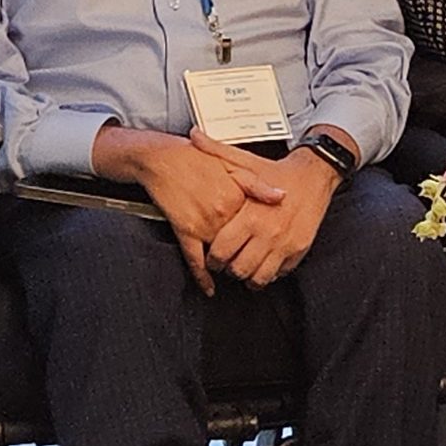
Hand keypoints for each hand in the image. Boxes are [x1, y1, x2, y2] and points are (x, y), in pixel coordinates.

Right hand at [95, 127, 286, 294]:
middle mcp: (222, 213)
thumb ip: (258, 185)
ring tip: (234, 271)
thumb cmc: (196, 160)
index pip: (256, 225)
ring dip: (227, 266)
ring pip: (221, 255)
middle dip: (246, 254)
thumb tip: (282, 197)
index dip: (261, 236)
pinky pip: (195, 260)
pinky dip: (202, 276)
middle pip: (241, 243)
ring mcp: (203, 224)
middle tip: (251, 260)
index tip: (267, 242)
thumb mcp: (233, 165)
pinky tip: (209, 287)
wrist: (163, 158)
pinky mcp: (185, 231)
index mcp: (237, 196)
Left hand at [196, 131, 339, 286]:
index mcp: (250, 215)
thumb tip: (194, 136)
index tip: (212, 256)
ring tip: (244, 267)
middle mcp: (267, 233)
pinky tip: (263, 263)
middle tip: (227, 263)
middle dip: (229, 270)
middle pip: (238, 269)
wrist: (315, 174)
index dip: (212, 258)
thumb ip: (217, 151)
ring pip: (259, 277)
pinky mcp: (298, 251)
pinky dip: (269, 273)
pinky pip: (279, 274)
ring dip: (248, 276)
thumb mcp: (245, 161)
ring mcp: (284, 245)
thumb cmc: (277, 169)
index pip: (222, 251)